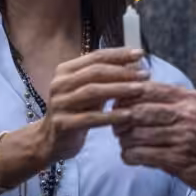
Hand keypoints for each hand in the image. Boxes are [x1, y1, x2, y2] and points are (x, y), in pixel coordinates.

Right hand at [37, 48, 148, 163]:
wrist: (50, 141)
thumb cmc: (76, 111)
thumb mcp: (89, 90)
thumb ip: (107, 77)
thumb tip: (136, 62)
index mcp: (66, 70)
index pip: (96, 56)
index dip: (119, 54)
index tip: (141, 54)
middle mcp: (60, 84)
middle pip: (95, 72)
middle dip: (123, 71)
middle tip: (145, 74)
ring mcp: (59, 104)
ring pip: (93, 91)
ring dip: (119, 89)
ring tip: (141, 89)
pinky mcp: (62, 124)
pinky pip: (90, 118)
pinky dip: (111, 115)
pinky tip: (128, 115)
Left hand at [112, 82, 195, 193]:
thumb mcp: (195, 108)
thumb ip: (169, 100)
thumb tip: (133, 92)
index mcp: (188, 98)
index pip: (148, 90)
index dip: (126, 96)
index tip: (116, 103)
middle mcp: (186, 114)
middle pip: (139, 111)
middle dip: (121, 120)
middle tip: (117, 126)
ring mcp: (183, 137)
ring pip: (137, 134)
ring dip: (124, 140)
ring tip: (124, 143)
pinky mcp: (178, 159)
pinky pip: (143, 155)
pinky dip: (130, 156)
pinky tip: (131, 156)